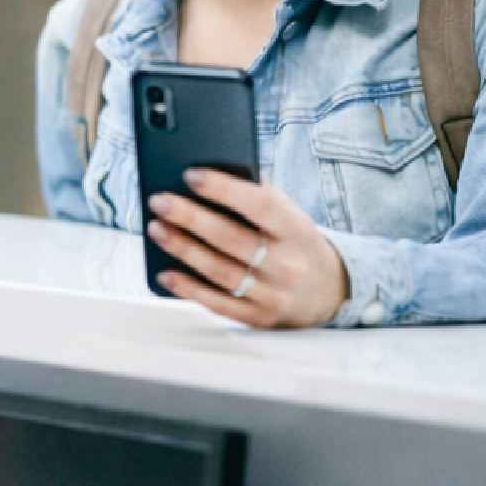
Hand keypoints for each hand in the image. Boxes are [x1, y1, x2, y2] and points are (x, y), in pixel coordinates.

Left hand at [148, 168, 349, 328]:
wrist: (328, 290)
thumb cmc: (295, 242)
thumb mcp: (289, 214)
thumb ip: (258, 193)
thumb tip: (213, 169)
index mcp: (296, 229)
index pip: (259, 205)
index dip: (224, 189)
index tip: (191, 175)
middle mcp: (287, 263)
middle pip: (231, 238)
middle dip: (190, 217)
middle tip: (160, 202)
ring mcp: (273, 294)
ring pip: (219, 270)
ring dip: (182, 248)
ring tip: (156, 229)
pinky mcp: (257, 317)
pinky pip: (218, 303)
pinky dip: (188, 288)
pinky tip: (166, 273)